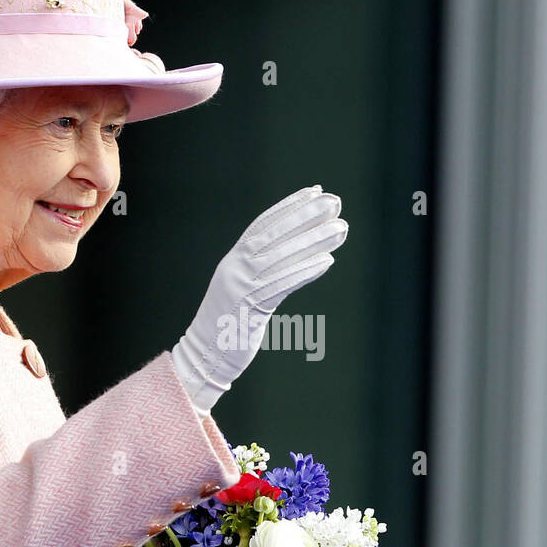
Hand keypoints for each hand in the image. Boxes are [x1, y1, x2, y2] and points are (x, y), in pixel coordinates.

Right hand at [172, 185, 346, 412]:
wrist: (205, 356)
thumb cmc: (228, 325)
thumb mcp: (241, 290)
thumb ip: (260, 271)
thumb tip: (290, 252)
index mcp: (233, 261)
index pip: (263, 224)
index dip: (289, 206)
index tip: (315, 191)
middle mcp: (235, 268)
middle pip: (274, 234)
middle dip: (305, 216)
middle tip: (334, 202)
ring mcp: (241, 287)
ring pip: (282, 257)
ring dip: (314, 240)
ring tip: (340, 228)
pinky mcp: (249, 308)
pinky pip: (282, 285)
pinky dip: (305, 271)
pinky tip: (327, 261)